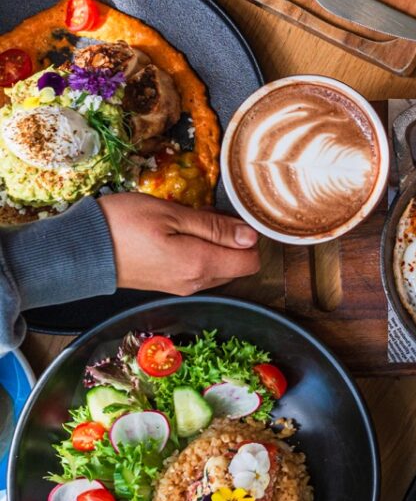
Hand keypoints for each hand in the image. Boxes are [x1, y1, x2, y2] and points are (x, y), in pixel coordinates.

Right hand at [97, 193, 260, 294]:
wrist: (79, 250)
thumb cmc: (122, 225)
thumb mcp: (172, 214)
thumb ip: (215, 227)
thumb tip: (251, 236)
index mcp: (200, 265)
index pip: (251, 262)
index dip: (250, 238)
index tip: (234, 217)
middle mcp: (196, 283)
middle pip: (238, 266)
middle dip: (233, 241)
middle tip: (207, 214)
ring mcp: (182, 287)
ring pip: (219, 268)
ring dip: (215, 245)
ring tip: (189, 221)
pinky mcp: (170, 285)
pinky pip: (199, 271)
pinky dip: (200, 252)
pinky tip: (180, 234)